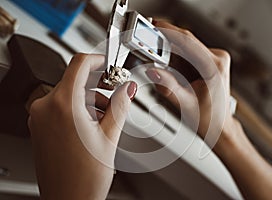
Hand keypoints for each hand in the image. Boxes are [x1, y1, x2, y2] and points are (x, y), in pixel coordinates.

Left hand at [28, 54, 136, 199]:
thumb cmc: (84, 178)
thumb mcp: (109, 136)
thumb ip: (120, 105)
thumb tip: (127, 88)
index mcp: (63, 105)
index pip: (79, 64)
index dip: (98, 60)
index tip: (109, 64)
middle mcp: (45, 108)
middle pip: (75, 80)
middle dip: (99, 85)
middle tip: (116, 93)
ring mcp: (40, 117)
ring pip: (69, 94)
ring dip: (90, 99)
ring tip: (107, 115)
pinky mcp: (40, 126)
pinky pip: (61, 106)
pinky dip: (78, 108)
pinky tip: (93, 122)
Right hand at [146, 21, 236, 151]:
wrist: (220, 126)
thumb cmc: (210, 118)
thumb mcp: (186, 104)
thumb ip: (168, 87)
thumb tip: (153, 71)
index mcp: (215, 66)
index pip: (188, 42)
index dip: (168, 32)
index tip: (153, 26)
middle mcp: (216, 59)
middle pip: (185, 41)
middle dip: (164, 39)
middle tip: (145, 38)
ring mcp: (212, 59)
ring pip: (184, 46)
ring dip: (167, 48)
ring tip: (152, 53)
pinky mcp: (206, 62)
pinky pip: (185, 53)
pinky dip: (172, 56)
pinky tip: (164, 61)